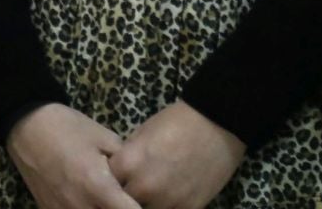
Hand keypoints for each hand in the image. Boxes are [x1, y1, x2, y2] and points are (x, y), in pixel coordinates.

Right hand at [7, 103, 142, 208]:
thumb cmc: (67, 127)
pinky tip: (86, 199)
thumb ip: (125, 164)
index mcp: (97, 186)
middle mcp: (80, 205)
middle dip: (120, 208)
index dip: (139, 208)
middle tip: (122, 196)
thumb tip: (138, 180)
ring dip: (101, 208)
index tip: (140, 200)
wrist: (26, 125)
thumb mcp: (104, 137)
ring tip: (103, 197)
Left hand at [108, 101, 245, 208]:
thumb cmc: (175, 122)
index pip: (105, 182)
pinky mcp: (189, 208)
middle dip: (125, 193)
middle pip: (122, 201)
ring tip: (152, 190)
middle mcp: (144, 186)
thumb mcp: (141, 134)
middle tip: (132, 186)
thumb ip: (128, 158)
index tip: (114, 177)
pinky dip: (166, 206)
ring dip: (146, 202)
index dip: (109, 179)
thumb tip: (117, 172)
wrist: (216, 125)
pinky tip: (169, 195)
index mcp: (128, 164)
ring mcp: (168, 200)